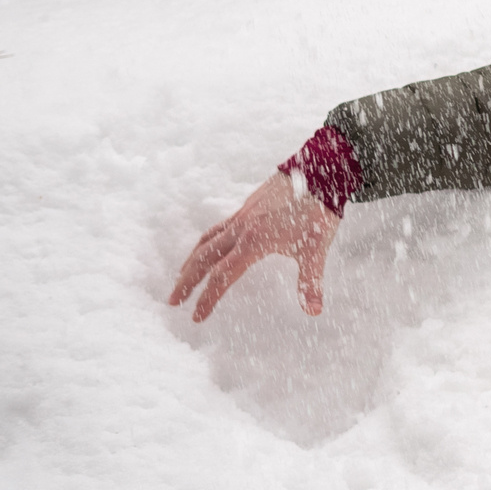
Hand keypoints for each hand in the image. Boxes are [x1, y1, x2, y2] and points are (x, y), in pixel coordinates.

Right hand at [169, 171, 341, 321]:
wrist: (317, 172)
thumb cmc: (318, 211)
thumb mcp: (316, 249)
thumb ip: (311, 281)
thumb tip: (314, 312)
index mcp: (254, 241)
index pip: (222, 276)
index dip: (208, 298)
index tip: (197, 317)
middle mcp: (241, 229)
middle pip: (203, 258)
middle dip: (187, 281)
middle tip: (172, 301)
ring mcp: (241, 216)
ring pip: (206, 241)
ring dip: (191, 261)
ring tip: (181, 277)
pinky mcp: (246, 207)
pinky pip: (217, 228)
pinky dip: (205, 243)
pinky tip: (207, 248)